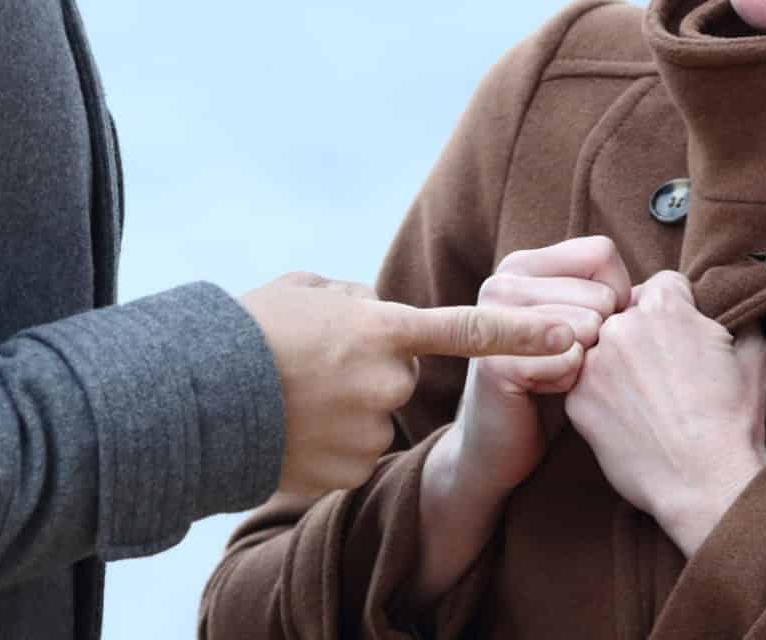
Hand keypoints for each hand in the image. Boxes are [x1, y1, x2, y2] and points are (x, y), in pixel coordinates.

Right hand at [238, 272, 575, 497]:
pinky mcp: (348, 472)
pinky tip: (294, 431)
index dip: (525, 333)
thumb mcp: (305, 293)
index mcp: (380, 328)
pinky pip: (354, 455)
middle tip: (317, 365)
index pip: (470, 329)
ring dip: (348, 410)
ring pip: (378, 418)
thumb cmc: (248, 332)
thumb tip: (379, 311)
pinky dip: (330, 445)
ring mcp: (368, 431)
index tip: (572, 334)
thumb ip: (356, 300)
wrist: (193, 397)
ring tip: (295, 399)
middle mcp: (385, 381)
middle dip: (373, 370)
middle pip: (404, 375)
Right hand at [414, 237, 629, 602]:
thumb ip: (603, 293)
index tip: (597, 330)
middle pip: (601, 294)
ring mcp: (495, 319)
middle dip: (606, 336)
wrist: (497, 443)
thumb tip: (665, 285)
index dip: (618, 296)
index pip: (602, 253)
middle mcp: (503, 281)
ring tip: (560, 376)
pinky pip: (571, 361)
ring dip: (589, 362)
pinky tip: (548, 394)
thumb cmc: (550, 380)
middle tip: (573, 362)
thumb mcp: (575, 323)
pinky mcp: (497, 361)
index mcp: (523, 264)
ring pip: (589, 325)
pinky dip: (573, 384)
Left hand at [564, 270, 765, 557]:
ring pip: (601, 346)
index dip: (679, 310)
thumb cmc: (733, 422)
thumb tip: (735, 302)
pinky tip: (629, 418)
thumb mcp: (752, 353)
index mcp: (664, 307)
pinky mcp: (575, 400)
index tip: (685, 338)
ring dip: (617, 361)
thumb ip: (737, 314)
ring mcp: (593, 363)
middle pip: (626, 312)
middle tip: (664, 371)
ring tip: (647, 397)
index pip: (663, 285)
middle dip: (643, 332)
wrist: (705, 484)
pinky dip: (601, 394)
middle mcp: (620, 326)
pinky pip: (584, 382)